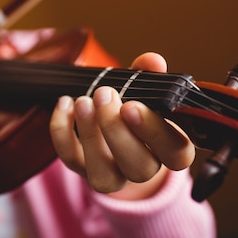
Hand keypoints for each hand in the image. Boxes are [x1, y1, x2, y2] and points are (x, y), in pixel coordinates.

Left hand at [50, 52, 194, 198]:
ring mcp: (112, 175)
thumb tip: (152, 61)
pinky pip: (70, 160)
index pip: (175, 153)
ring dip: (90, 136)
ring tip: (82, 101)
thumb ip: (149, 74)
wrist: (108, 126)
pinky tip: (65, 103)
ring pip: (104, 177)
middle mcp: (143, 168)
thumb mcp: (143, 87)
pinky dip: (62, 132)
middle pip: (140, 169)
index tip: (131, 105)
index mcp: (169, 148)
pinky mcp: (82, 170)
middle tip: (104, 95)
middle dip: (117, 131)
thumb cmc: (133, 105)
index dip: (154, 132)